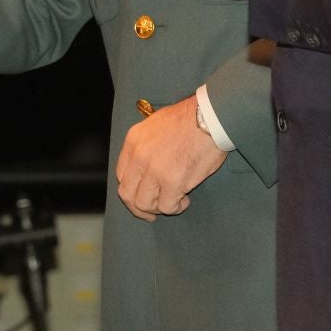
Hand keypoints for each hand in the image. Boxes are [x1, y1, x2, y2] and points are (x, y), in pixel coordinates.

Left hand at [115, 97, 224, 221]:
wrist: (210, 118)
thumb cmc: (189, 120)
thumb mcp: (154, 125)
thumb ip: (145, 146)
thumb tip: (144, 168)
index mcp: (133, 142)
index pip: (121, 176)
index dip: (131, 190)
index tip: (140, 196)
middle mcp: (139, 157)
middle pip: (128, 194)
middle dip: (139, 207)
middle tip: (152, 212)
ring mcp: (155, 170)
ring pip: (144, 204)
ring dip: (158, 208)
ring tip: (173, 201)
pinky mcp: (173, 181)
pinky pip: (167, 206)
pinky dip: (175, 207)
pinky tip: (184, 200)